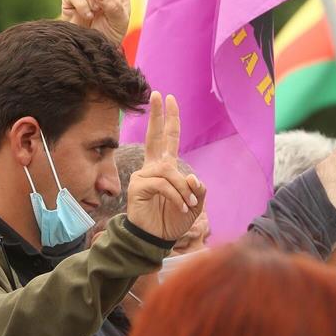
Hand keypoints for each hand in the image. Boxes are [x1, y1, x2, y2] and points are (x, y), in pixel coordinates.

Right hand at [126, 92, 206, 240]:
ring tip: (188, 206)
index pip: (166, 139)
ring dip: (183, 190)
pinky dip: (176, 197)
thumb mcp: (195, 204)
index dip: (168, 120)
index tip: (168, 99)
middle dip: (158, 116)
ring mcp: (142, 176)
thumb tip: (192, 177)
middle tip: (159, 95)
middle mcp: (152, 168)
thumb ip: (197, 189)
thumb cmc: (173, 221)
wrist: (156, 240)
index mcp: (164, 168)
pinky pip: (163, 185)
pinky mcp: (137, 187)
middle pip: (155, 137)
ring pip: (169, 172)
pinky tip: (180, 208)